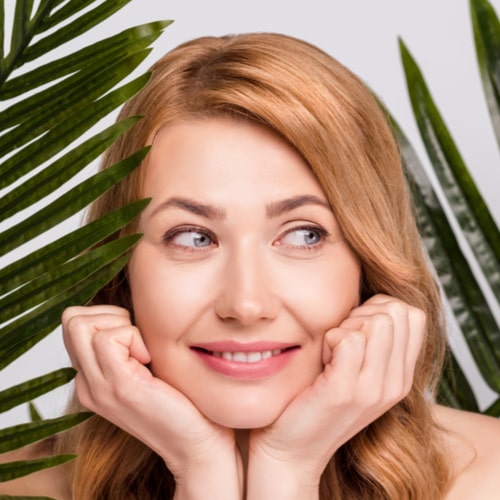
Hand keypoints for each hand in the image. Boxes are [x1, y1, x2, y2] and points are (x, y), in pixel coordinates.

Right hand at [62, 305, 241, 498]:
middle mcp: (87, 383)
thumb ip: (127, 345)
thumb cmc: (180, 397)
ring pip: (79, 324)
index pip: (74, 325)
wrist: (195, 442)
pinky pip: (107, 338)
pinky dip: (132, 336)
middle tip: (138, 337)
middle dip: (108, 314)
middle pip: (70, 319)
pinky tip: (149, 359)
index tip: (137, 337)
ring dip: (120, 324)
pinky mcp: (118, 386)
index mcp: (91, 378)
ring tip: (143, 350)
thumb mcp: (144, 366)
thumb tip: (129, 311)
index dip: (108, 317)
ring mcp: (98, 386)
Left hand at [246, 294, 424, 498]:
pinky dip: (329, 340)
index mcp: (401, 376)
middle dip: (362, 314)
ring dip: (344, 328)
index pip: (413, 314)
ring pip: (376, 321)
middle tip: (339, 342)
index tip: (355, 330)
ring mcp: (373, 389)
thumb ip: (374, 343)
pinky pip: (349, 338)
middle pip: (396, 311)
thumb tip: (375, 302)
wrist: (292, 450)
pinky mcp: (346, 391)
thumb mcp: (357, 372)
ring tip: (330, 355)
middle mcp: (395, 383)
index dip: (380, 308)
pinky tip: (322, 363)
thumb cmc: (317, 400)